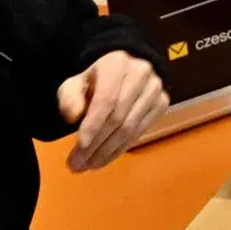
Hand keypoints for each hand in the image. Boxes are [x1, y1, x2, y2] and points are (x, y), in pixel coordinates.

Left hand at [56, 50, 168, 171]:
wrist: (121, 74)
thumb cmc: (93, 82)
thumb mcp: (73, 85)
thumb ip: (69, 99)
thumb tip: (74, 117)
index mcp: (116, 63)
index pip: (106, 99)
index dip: (93, 125)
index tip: (80, 146)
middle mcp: (141, 73)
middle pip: (118, 117)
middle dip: (96, 144)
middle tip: (77, 165)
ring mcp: (155, 88)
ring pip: (130, 128)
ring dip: (107, 151)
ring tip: (87, 166)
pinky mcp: (162, 103)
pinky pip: (139, 132)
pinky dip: (120, 150)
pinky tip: (103, 159)